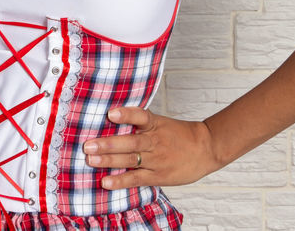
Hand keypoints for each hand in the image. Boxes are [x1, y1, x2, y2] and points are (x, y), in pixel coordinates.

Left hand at [82, 106, 221, 189]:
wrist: (206, 148)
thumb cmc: (180, 135)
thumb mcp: (162, 123)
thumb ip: (141, 124)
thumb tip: (113, 118)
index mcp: (155, 124)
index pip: (141, 116)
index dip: (126, 115)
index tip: (111, 113)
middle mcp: (155, 141)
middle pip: (130, 142)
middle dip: (107, 144)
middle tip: (88, 145)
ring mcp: (156, 159)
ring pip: (130, 160)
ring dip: (109, 160)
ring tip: (91, 160)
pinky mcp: (158, 175)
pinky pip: (136, 178)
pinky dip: (120, 180)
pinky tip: (106, 181)